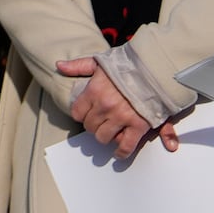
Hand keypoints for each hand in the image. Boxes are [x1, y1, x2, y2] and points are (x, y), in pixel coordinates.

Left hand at [55, 56, 174, 158]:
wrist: (154, 68)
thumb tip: (59, 66)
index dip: (82, 114)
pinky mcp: (138, 125)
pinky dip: (121, 152)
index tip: (87, 113)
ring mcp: (121, 117)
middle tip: (100, 122)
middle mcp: (105, 106)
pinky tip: (119, 151)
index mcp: (94, 91)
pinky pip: (125, 146)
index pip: (77, 113)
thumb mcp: (99, 62)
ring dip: (105, 136)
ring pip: (103, 137)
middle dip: (93, 125)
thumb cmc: (127, 65)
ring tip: (110, 131)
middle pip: (90, 127)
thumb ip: (78, 66)